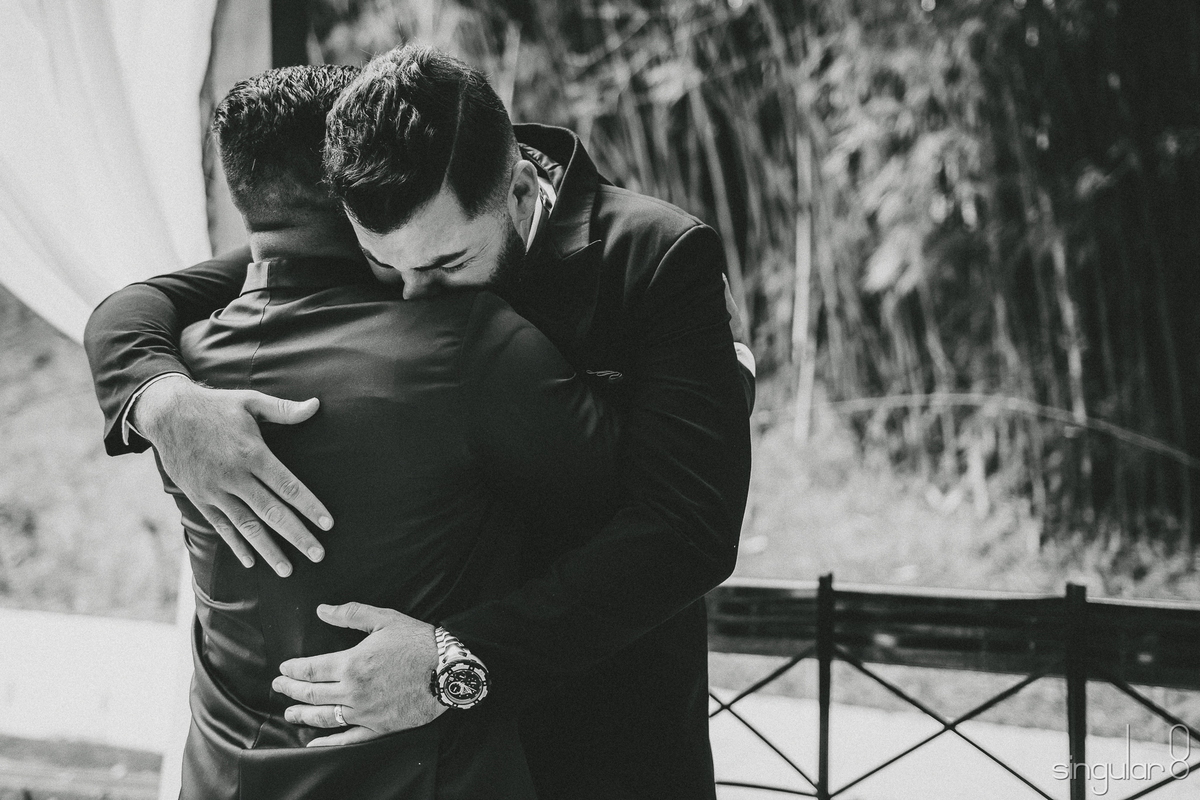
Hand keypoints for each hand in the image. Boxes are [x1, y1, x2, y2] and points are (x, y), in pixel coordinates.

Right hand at [135, 376, 333, 575]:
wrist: (166, 414)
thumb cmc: (215, 406)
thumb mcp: (250, 401)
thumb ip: (285, 410)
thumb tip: (316, 406)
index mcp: (252, 454)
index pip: (287, 486)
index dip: (309, 506)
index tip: (327, 524)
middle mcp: (234, 476)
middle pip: (271, 512)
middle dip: (297, 535)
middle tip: (319, 555)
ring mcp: (215, 490)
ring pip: (247, 526)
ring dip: (269, 549)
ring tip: (288, 570)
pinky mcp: (200, 498)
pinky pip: (221, 526)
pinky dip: (236, 544)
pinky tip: (251, 561)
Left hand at [273, 602, 445, 746]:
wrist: (448, 669)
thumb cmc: (417, 642)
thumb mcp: (384, 619)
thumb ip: (350, 614)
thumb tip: (322, 609)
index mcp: (351, 664)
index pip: (310, 669)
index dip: (292, 669)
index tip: (283, 669)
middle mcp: (352, 691)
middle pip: (310, 694)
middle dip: (290, 690)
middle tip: (278, 687)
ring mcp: (364, 713)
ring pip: (323, 717)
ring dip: (302, 716)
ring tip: (289, 714)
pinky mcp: (379, 728)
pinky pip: (347, 739)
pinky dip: (327, 742)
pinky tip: (314, 743)